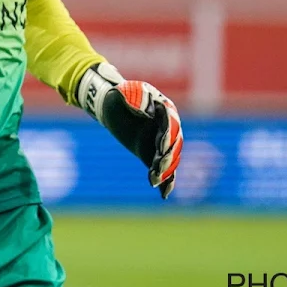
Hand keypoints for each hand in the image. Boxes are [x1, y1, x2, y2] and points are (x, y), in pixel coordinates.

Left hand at [77, 63, 182, 198]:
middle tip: (158, 167)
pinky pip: (164, 169)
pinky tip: (163, 194)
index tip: (162, 145)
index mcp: (164, 109)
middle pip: (174, 144)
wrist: (113, 106)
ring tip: (154, 180)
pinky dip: (166, 182)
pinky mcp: (154, 154)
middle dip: (167, 156)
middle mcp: (168, 127)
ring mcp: (162, 142)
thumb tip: (145, 110)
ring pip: (170, 159)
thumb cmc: (118, 96)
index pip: (171, 123)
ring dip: (165, 170)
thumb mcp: (122, 92)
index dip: (168, 134)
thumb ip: (134, 96)